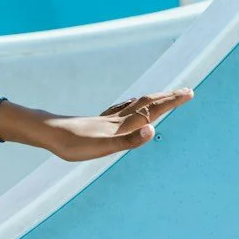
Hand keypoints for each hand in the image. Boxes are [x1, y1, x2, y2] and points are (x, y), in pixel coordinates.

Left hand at [38, 89, 193, 161]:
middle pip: (147, 104)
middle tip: (186, 91)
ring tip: (164, 97)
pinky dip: (132, 106)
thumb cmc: (75, 144)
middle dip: (168, 98)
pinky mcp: (97, 123)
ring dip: (153, 101)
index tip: (190, 92)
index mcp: (123, 124)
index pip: (153, 110)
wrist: (48, 134)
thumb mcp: (104, 147)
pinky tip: (128, 107)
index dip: (172, 102)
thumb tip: (153, 129)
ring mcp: (107, 120)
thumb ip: (130, 140)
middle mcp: (118, 119)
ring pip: (135, 106)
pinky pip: (121, 111)